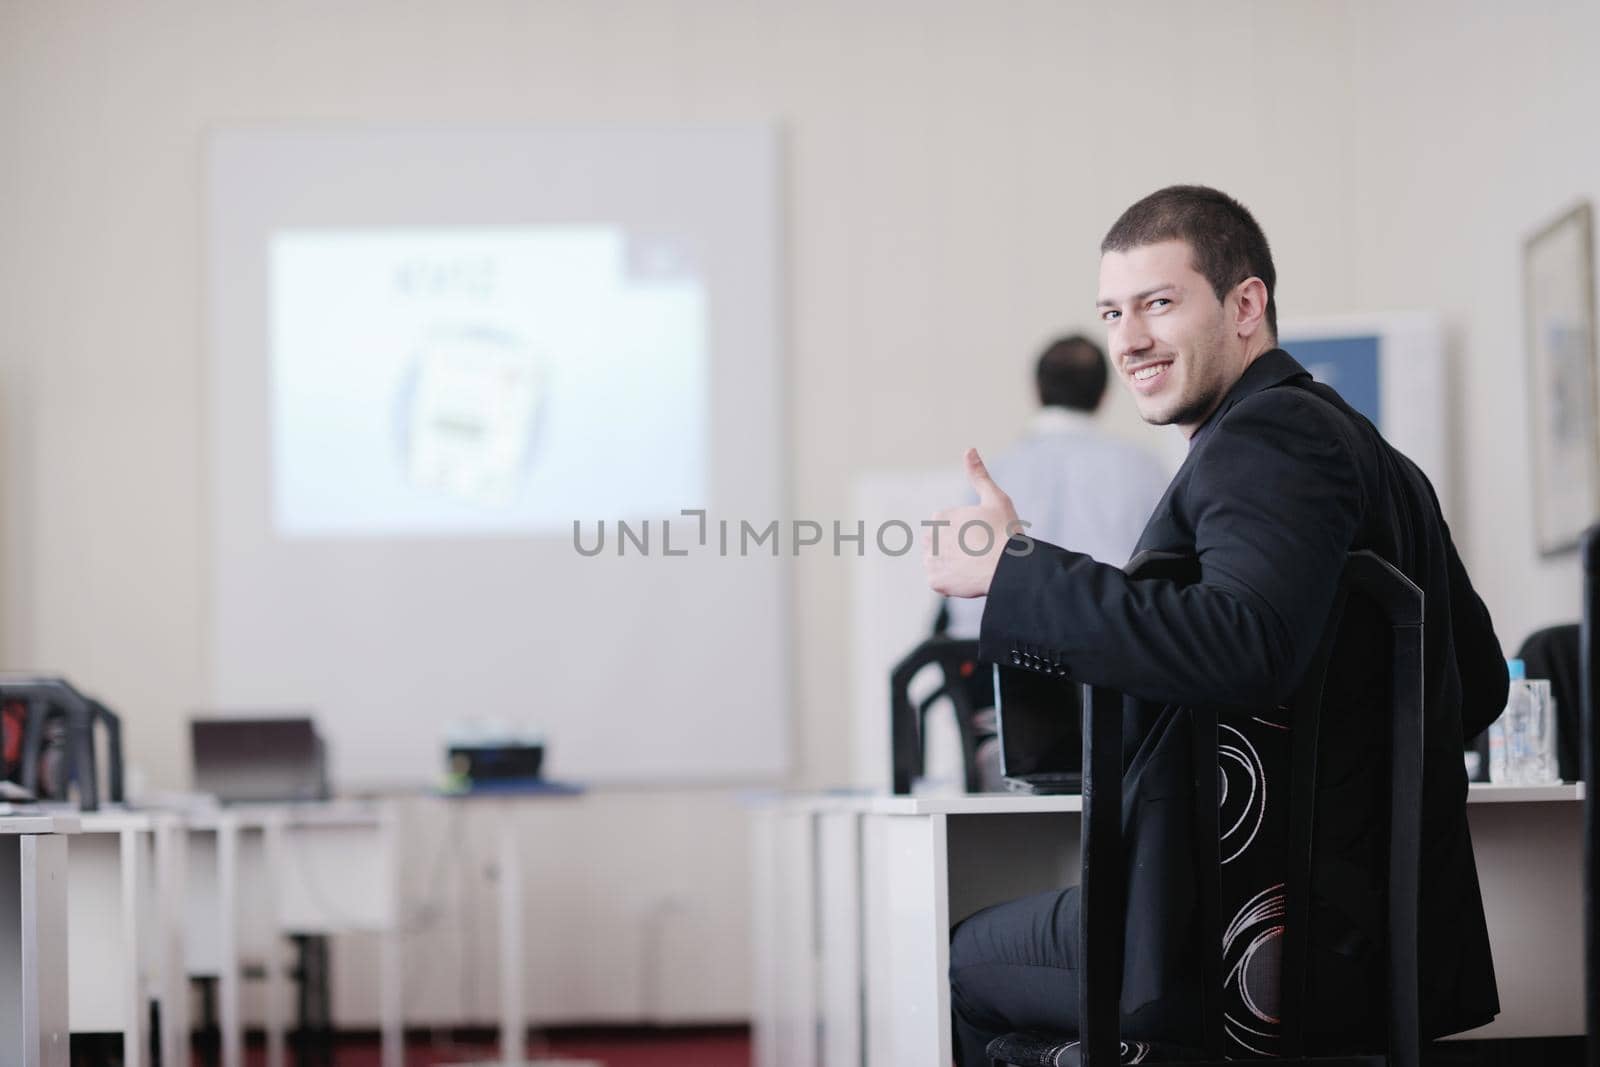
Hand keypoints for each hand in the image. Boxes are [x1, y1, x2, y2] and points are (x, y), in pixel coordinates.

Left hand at [923, 448, 1020, 597]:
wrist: (1010, 566)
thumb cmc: (1005, 531)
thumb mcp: (994, 498)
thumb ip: (978, 475)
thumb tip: (969, 449)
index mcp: (940, 517)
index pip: (945, 527)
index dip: (963, 533)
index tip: (979, 537)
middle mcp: (930, 537)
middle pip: (937, 545)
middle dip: (953, 548)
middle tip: (977, 553)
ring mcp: (931, 560)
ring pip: (937, 563)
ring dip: (950, 565)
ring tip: (973, 566)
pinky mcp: (935, 581)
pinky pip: (938, 582)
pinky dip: (950, 582)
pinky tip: (967, 577)